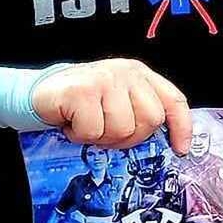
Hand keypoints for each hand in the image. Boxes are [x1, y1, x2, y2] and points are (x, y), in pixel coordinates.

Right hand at [30, 59, 192, 152]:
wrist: (40, 92)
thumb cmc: (81, 102)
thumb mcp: (117, 100)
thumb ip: (139, 111)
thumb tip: (167, 141)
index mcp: (139, 75)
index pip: (173, 100)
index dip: (181, 126)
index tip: (180, 149)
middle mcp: (126, 73)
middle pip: (150, 120)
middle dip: (128, 136)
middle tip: (106, 130)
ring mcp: (105, 80)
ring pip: (122, 130)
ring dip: (100, 136)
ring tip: (88, 123)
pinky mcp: (83, 91)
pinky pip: (94, 131)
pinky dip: (80, 135)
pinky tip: (73, 121)